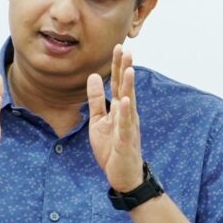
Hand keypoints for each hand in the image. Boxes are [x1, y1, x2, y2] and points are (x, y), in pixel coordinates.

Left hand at [87, 44, 143, 192]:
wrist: (123, 175)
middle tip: (125, 48)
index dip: (117, 66)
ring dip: (129, 86)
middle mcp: (127, 114)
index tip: (117, 47)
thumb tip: (93, 76)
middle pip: (125, 88)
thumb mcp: (98, 120)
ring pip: (128, 103)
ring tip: (129, 69)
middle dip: (124, 68)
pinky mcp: (125, 141)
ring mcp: (128, 127)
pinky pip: (125, 125)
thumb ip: (96, 99)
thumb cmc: (112, 148)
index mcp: (119, 109)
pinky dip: (126, 113)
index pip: (118, 83)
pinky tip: (125, 101)